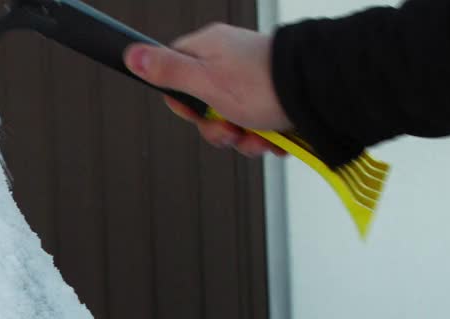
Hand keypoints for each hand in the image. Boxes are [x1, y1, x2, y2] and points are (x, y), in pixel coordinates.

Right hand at [124, 24, 291, 157]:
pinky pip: (257, 122)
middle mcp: (230, 61)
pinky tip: (272, 137)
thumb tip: (131, 55)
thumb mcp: (206, 82)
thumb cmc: (265, 84)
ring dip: (243, 138)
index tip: (197, 113)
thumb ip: (167, 71)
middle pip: (205, 105)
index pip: (176, 75)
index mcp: (208, 48)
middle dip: (217, 129)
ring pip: (232, 119)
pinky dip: (263, 136)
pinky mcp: (273, 97)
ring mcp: (253, 79)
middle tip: (230, 131)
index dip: (184, 104)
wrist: (319, 92)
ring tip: (257, 136)